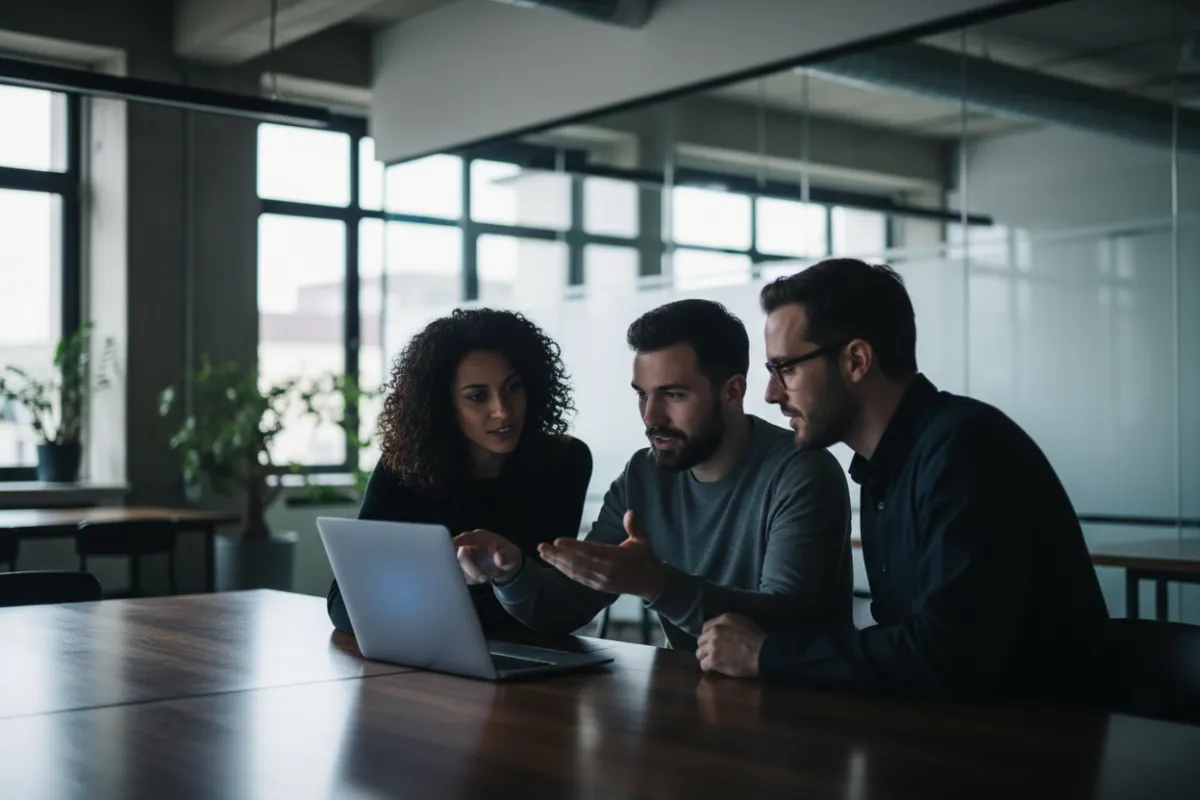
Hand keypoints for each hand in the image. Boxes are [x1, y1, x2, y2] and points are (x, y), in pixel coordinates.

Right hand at [453, 529, 523, 585]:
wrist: (505, 566)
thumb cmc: (508, 555)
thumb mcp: (512, 556)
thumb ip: (506, 556)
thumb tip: (498, 558)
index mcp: (479, 537)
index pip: (465, 538)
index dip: (456, 542)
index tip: (452, 549)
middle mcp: (468, 545)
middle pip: (460, 557)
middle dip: (470, 570)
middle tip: (484, 578)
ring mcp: (463, 557)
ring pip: (458, 568)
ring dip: (471, 577)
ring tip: (486, 578)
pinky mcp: (461, 568)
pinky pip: (460, 576)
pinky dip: (470, 580)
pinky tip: (480, 578)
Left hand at [537, 510, 665, 601]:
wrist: (650, 583)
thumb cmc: (644, 557)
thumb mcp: (643, 541)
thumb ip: (635, 527)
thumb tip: (630, 512)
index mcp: (616, 559)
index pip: (590, 552)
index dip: (573, 547)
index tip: (557, 541)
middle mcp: (605, 572)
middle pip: (577, 563)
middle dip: (558, 555)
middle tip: (542, 547)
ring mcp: (600, 581)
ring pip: (575, 572)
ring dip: (557, 563)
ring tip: (543, 553)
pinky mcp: (597, 586)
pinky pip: (578, 578)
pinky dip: (565, 571)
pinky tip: (555, 563)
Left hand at [696, 613, 764, 677]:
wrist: (763, 654)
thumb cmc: (757, 639)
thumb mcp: (743, 622)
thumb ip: (728, 624)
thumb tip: (719, 629)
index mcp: (723, 620)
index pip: (706, 627)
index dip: (708, 636)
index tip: (713, 641)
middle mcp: (715, 631)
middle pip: (701, 640)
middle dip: (706, 647)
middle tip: (713, 653)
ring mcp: (713, 645)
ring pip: (699, 653)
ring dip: (706, 657)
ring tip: (713, 661)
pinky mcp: (714, 659)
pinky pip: (703, 664)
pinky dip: (708, 667)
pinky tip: (715, 668)